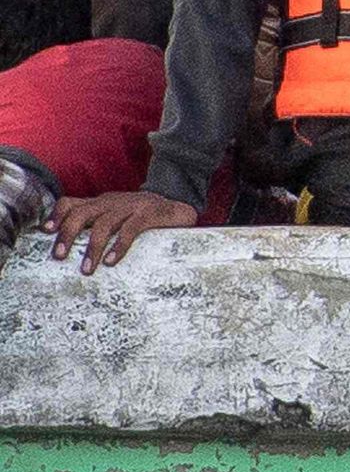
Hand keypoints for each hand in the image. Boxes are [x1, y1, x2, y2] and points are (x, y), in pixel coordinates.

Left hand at [51, 189, 195, 271]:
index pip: (72, 202)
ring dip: (92, 248)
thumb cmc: (145, 220)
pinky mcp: (150, 213)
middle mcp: (113, 202)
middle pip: (82, 212)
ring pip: (104, 223)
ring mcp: (133, 205)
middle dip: (67, 234)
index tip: (46, 232)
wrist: (182, 208)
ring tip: (87, 269)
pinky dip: (118, 246)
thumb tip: (69, 252)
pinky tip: (111, 261)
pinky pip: (130, 229)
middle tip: (59, 256)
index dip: (57, 215)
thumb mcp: (117, 220)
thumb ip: (98, 228)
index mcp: (102, 203)